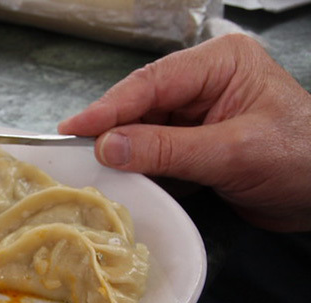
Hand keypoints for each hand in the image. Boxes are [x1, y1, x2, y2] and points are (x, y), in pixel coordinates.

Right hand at [58, 34, 310, 231]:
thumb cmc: (301, 161)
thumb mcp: (233, 152)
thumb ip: (167, 149)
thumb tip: (107, 147)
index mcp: (220, 63)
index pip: (152, 82)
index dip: (109, 107)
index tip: (73, 129)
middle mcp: (204, 83)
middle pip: (142, 104)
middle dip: (111, 130)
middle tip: (73, 153)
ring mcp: (198, 115)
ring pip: (143, 130)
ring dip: (121, 152)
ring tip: (89, 169)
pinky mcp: (195, 145)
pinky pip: (155, 153)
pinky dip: (139, 169)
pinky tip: (120, 180)